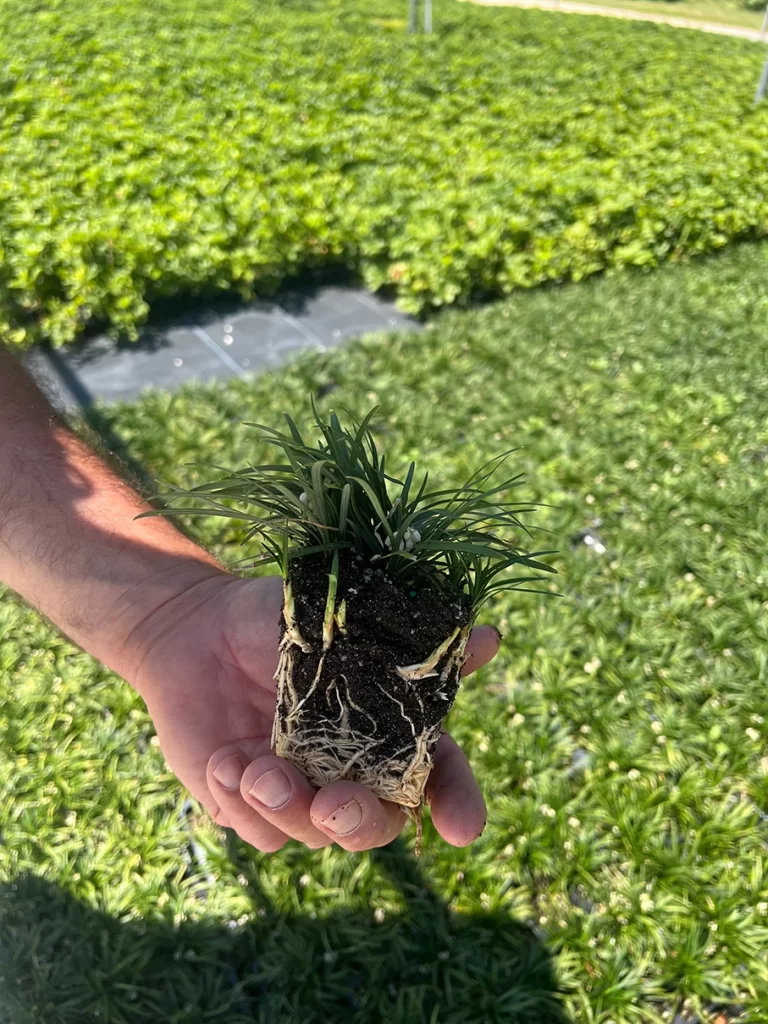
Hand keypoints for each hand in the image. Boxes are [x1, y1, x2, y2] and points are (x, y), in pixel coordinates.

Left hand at [129, 571, 499, 852]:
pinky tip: (223, 760)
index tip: (462, 827)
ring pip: (312, 836)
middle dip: (360, 823)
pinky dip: (241, 802)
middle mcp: (349, 769)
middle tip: (332, 804)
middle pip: (377, 824)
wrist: (193, 627)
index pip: (437, 775)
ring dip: (286, 808)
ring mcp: (300, 791)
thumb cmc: (273, 618)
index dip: (457, 803)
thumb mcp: (339, 620)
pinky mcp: (249, 805)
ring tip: (254, 767)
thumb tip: (490, 636)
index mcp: (385, 728)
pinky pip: (256, 832)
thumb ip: (405, 640)